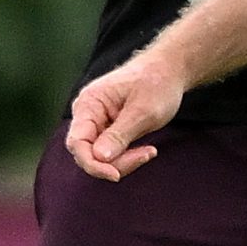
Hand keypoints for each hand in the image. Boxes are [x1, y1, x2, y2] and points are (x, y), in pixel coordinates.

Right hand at [65, 52, 186, 180]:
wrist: (170, 70)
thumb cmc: (157, 83)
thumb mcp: (143, 111)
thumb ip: (119, 135)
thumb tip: (98, 158)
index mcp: (89, 103)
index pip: (77, 143)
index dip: (92, 164)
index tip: (116, 175)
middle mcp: (87, 113)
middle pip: (87, 153)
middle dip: (114, 163)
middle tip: (146, 155)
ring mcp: (97, 122)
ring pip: (99, 156)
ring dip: (123, 161)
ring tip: (150, 151)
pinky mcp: (108, 130)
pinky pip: (110, 153)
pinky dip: (127, 157)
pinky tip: (147, 150)